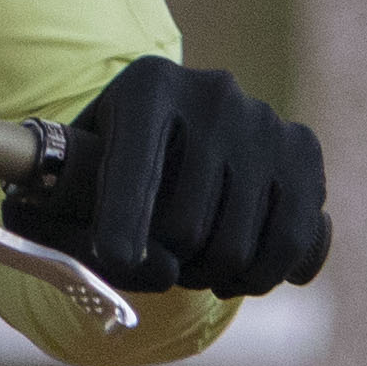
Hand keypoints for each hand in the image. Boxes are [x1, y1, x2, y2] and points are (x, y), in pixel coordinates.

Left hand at [27, 59, 329, 300]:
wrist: (175, 132)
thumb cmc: (104, 169)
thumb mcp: (62, 182)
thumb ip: (65, 229)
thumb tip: (154, 269)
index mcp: (146, 88)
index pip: (134, 167)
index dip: (121, 221)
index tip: (115, 257)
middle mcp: (212, 92)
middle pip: (186, 226)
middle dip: (165, 264)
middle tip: (157, 260)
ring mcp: (264, 119)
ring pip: (237, 247)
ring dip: (210, 278)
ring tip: (192, 266)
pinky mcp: (304, 149)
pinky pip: (293, 242)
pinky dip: (263, 276)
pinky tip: (241, 273)